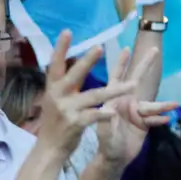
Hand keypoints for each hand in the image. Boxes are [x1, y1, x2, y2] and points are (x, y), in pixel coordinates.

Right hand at [36, 32, 137, 155]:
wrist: (49, 148)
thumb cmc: (56, 122)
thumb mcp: (56, 100)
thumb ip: (64, 85)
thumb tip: (72, 65)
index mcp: (53, 88)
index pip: (55, 64)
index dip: (60, 48)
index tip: (67, 31)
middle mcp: (57, 96)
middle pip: (74, 75)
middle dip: (87, 61)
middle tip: (99, 47)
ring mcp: (66, 110)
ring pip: (93, 97)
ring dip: (113, 91)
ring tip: (131, 84)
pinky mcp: (75, 124)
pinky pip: (93, 116)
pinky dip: (103, 114)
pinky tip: (114, 112)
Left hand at [95, 47, 178, 166]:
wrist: (115, 160)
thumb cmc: (106, 144)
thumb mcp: (105, 133)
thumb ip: (107, 121)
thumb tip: (110, 108)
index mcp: (114, 100)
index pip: (117, 78)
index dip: (122, 64)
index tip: (128, 49)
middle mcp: (126, 102)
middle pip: (137, 80)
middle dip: (145, 65)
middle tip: (155, 49)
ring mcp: (136, 112)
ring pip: (151, 105)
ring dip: (163, 105)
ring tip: (174, 105)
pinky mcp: (144, 123)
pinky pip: (155, 119)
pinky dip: (161, 119)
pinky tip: (168, 119)